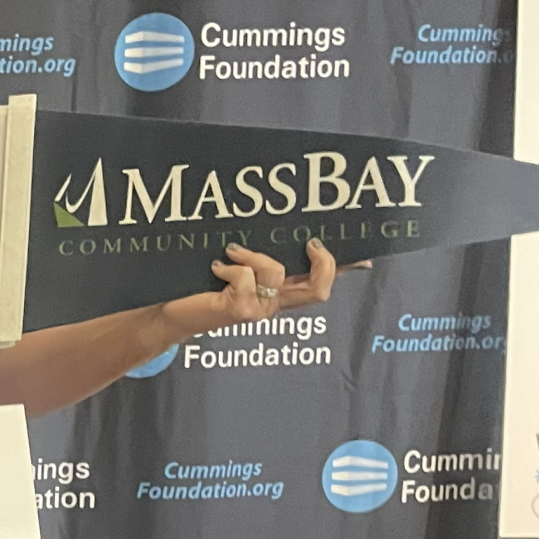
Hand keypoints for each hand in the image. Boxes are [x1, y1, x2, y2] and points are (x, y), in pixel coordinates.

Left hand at [162, 238, 362, 339]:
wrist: (172, 314)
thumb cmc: (203, 287)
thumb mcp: (236, 268)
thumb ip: (258, 255)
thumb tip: (274, 224)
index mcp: (278, 294)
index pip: (319, 284)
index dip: (343, 272)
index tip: (366, 258)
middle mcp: (273, 305)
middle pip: (319, 290)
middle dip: (323, 262)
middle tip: (310, 242)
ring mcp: (258, 311)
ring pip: (277, 272)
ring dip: (254, 254)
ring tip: (231, 251)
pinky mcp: (239, 311)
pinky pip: (247, 278)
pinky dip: (230, 265)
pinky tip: (215, 266)